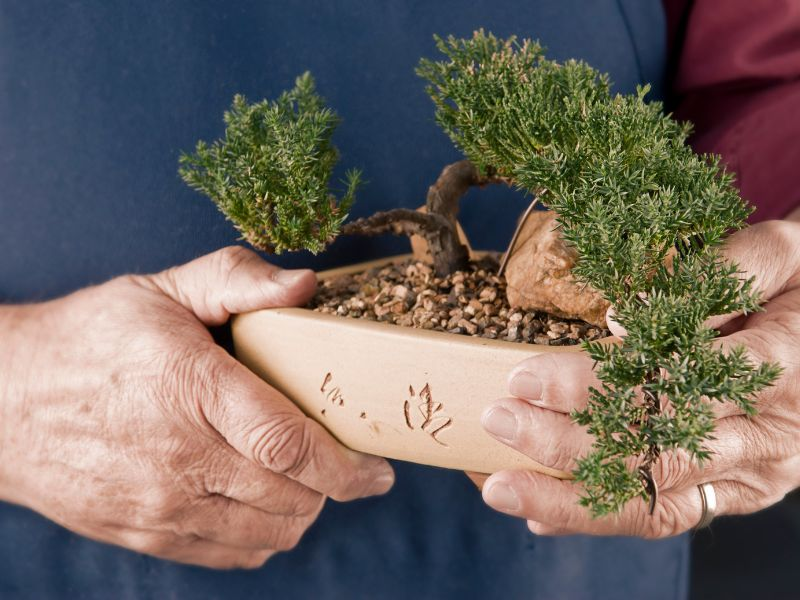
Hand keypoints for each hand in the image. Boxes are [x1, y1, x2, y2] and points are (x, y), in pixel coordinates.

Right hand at [0, 246, 393, 567]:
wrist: (5, 401)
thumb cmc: (92, 338)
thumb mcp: (162, 289)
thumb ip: (237, 280)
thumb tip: (307, 285)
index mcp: (190, 387)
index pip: (289, 443)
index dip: (347, 465)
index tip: (378, 470)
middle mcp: (177, 457)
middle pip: (290, 496)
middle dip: (333, 485)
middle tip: (343, 463)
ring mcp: (159, 504)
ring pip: (268, 533)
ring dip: (302, 510)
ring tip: (303, 480)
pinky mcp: (144, 533)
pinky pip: (230, 555)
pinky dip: (262, 536)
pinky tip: (261, 504)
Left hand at [479, 220, 799, 536]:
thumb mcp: (780, 256)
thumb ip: (717, 272)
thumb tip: (626, 315)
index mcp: (773, 367)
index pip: (665, 384)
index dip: (591, 386)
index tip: (525, 376)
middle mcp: (764, 434)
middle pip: (653, 450)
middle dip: (566, 443)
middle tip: (498, 421)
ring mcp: (751, 473)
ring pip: (653, 499)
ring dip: (572, 499)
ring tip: (502, 488)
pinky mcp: (738, 494)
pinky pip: (665, 517)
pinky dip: (600, 519)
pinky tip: (541, 516)